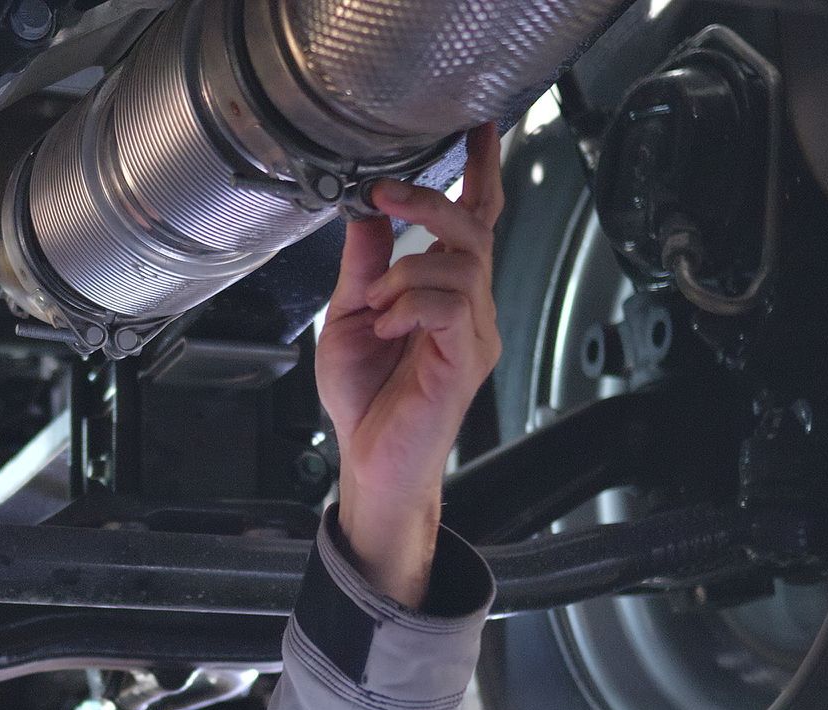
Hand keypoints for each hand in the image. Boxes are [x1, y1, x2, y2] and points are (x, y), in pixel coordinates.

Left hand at [317, 124, 504, 604]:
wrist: (369, 461)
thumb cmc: (365, 401)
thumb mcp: (348, 318)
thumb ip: (362, 267)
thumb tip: (365, 214)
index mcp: (443, 291)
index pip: (472, 221)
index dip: (478, 173)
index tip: (479, 128)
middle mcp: (469, 306)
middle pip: (474, 227)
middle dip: (429, 202)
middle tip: (387, 195)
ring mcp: (474, 332)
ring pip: (461, 263)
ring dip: (407, 271)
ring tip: (378, 305)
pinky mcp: (467, 359)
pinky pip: (451, 305)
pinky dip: (411, 304)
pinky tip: (391, 326)